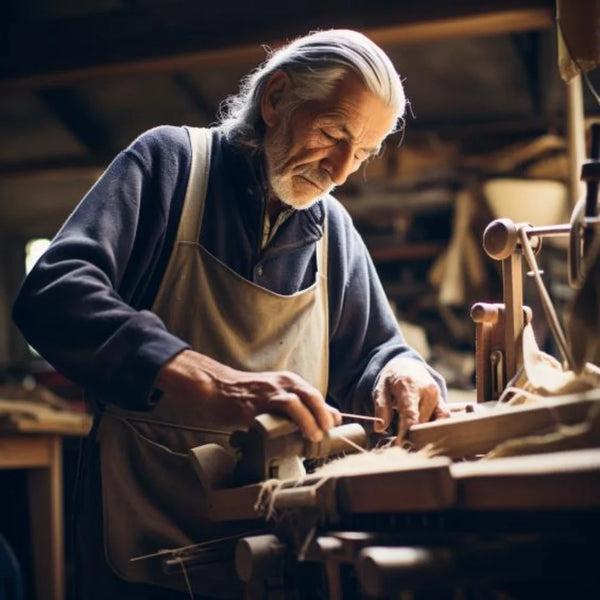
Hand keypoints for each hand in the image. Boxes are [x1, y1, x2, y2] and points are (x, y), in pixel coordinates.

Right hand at [155, 349, 340, 440]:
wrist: (215, 387)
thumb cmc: (246, 394)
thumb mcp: (274, 393)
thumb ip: (294, 405)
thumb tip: (318, 420)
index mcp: (288, 381)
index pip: (315, 395)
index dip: (327, 412)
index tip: (334, 427)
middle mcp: (280, 384)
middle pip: (310, 396)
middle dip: (323, 415)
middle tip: (327, 432)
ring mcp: (265, 395)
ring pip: (294, 403)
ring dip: (308, 420)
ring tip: (314, 436)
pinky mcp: (251, 408)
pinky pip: (270, 417)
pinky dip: (281, 427)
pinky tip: (285, 437)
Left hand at [372, 357, 449, 440]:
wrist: (408, 365)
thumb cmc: (392, 379)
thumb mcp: (380, 388)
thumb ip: (380, 407)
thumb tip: (379, 428)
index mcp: (409, 386)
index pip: (410, 415)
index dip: (405, 433)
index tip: (399, 445)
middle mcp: (427, 390)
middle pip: (422, 421)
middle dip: (411, 433)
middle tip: (401, 442)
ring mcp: (437, 395)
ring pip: (434, 422)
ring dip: (423, 431)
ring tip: (411, 436)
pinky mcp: (443, 400)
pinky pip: (444, 418)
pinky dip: (435, 426)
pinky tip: (423, 430)